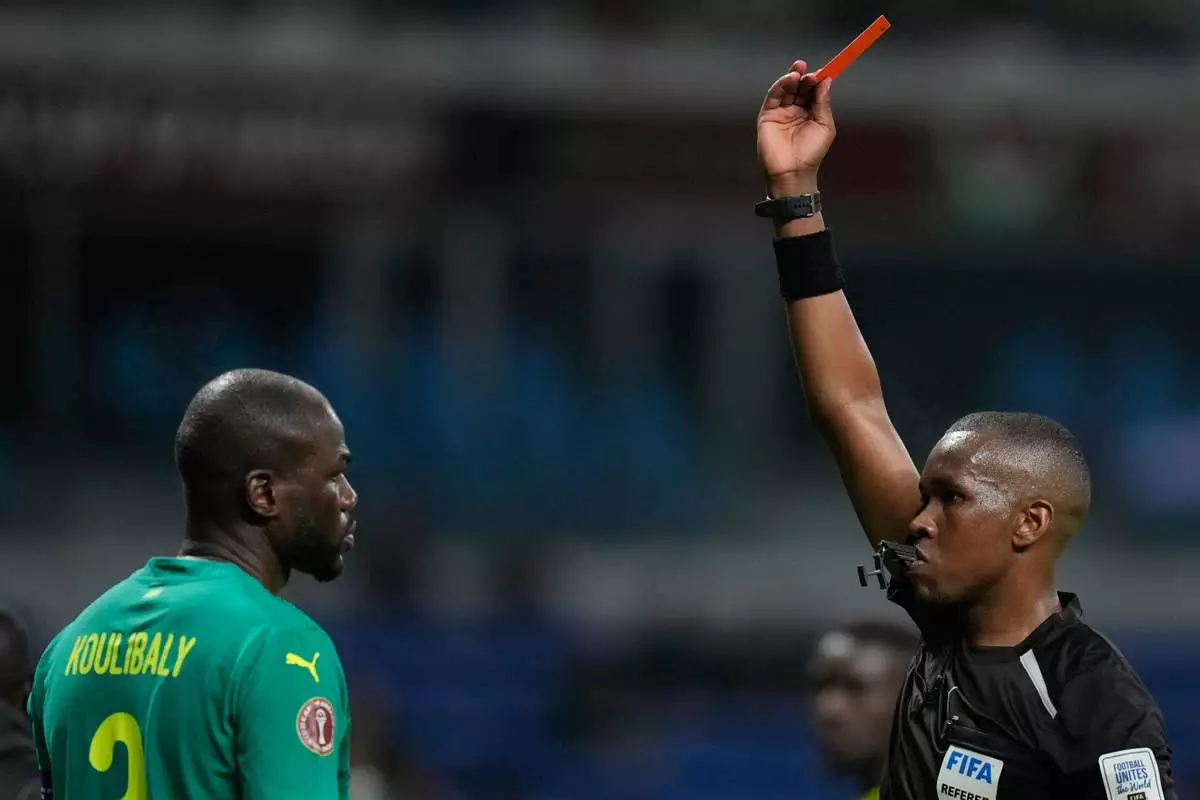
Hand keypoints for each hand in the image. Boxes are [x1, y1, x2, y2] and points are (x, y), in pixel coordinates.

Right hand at [757, 60, 834, 196]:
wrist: (792, 172)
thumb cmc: (811, 153)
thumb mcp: (824, 126)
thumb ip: (823, 103)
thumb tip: (826, 81)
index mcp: (810, 113)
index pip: (813, 91)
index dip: (817, 80)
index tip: (823, 72)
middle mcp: (795, 110)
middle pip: (799, 87)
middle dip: (805, 76)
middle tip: (810, 71)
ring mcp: (781, 112)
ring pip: (786, 88)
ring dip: (792, 77)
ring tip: (800, 70)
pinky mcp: (768, 115)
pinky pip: (774, 95)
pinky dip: (781, 85)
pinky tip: (790, 79)